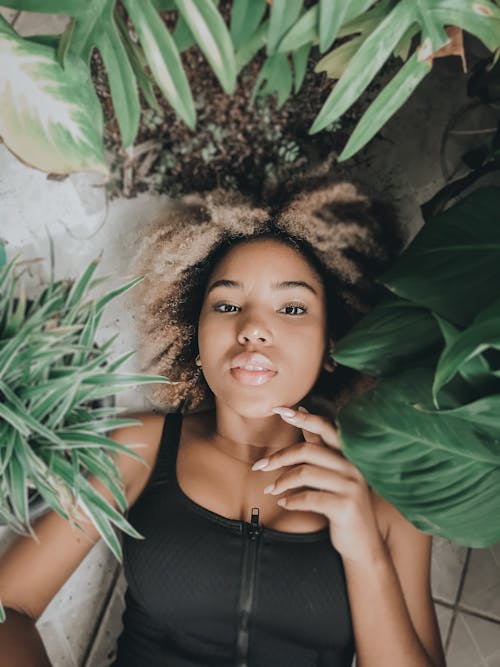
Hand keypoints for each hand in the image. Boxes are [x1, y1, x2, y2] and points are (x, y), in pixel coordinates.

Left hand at [253, 406, 386, 565]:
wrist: (363, 544)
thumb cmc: (343, 504)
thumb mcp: (332, 472)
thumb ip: (319, 445)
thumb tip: (303, 412)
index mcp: (349, 454)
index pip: (325, 428)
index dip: (302, 417)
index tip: (278, 409)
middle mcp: (352, 466)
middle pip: (307, 450)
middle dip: (279, 457)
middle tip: (260, 466)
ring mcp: (351, 485)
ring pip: (305, 473)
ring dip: (281, 482)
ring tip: (271, 490)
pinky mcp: (345, 506)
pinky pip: (309, 498)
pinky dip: (291, 501)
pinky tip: (284, 504)